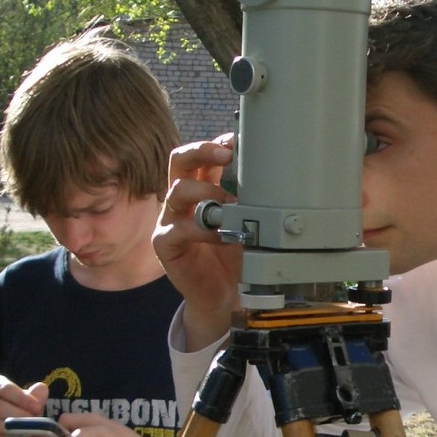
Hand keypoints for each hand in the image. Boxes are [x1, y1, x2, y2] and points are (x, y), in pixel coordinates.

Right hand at [0, 375, 47, 436]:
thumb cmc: (21, 412)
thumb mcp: (31, 403)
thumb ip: (36, 396)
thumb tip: (42, 388)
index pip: (3, 387)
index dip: (20, 397)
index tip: (36, 406)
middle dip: (17, 415)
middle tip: (34, 423)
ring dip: (11, 429)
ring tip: (28, 433)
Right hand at [154, 137, 243, 349]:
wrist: (224, 296)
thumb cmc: (236, 256)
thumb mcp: (248, 222)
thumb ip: (251, 200)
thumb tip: (271, 176)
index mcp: (201, 187)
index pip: (202, 155)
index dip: (218, 144)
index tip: (239, 141)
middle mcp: (182, 200)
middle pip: (180, 160)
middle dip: (203, 150)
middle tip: (227, 154)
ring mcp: (170, 220)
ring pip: (178, 190)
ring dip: (208, 192)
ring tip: (232, 205)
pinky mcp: (165, 244)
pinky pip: (180, 229)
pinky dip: (204, 230)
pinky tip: (223, 236)